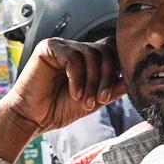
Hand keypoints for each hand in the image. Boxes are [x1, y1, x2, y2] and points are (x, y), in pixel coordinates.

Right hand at [0, 37, 127, 158]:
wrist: (31, 118)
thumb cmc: (57, 109)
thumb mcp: (92, 101)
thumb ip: (111, 89)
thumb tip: (131, 81)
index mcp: (86, 58)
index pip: (111, 51)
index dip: (116, 70)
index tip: (110, 94)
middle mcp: (75, 48)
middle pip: (105, 49)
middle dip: (106, 76)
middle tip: (100, 99)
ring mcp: (62, 46)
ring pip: (91, 54)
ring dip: (91, 82)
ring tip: (84, 101)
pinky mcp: (48, 47)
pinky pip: (73, 57)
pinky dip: (77, 78)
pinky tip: (74, 94)